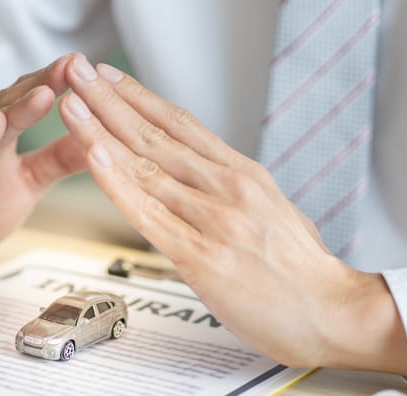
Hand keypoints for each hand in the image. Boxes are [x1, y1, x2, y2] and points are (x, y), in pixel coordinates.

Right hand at [0, 55, 86, 271]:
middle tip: (73, 66)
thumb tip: (98, 140)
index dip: (55, 83)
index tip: (87, 66)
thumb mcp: (22, 187)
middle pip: (6, 104)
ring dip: (13, 111)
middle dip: (41, 85)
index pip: (25, 99)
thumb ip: (55, 162)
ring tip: (44, 93)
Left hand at [59, 54, 406, 375]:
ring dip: (101, 131)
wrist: (336, 313)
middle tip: (78, 71)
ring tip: (70, 103)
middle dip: (110, 101)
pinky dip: (117, 182)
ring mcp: (215, 220)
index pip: (182, 125)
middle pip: (156, 135)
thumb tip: (207, 182)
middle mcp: (228, 188)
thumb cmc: (303, 273)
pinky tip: (94, 156)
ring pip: (146, 167)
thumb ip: (234, 195)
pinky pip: (149, 214)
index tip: (110, 78)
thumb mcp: (273, 214)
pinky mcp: (202, 257)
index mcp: (244, 176)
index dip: (141, 97)